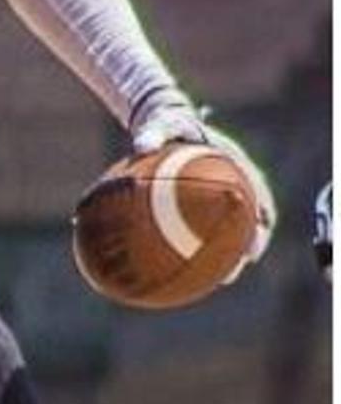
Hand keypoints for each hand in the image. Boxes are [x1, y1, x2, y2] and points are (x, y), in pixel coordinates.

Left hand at [129, 94, 273, 278]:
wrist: (166, 124)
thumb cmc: (167, 126)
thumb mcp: (161, 125)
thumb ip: (153, 134)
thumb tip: (142, 145)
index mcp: (233, 163)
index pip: (257, 193)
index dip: (261, 216)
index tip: (258, 234)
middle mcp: (235, 182)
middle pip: (252, 220)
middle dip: (249, 245)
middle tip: (240, 268)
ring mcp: (223, 194)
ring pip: (233, 229)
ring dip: (230, 254)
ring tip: (221, 279)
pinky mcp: (206, 204)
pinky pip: (206, 228)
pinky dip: (202, 247)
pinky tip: (187, 269)